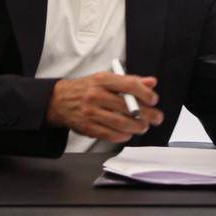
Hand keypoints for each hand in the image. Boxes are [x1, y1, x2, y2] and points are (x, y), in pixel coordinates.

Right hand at [45, 72, 163, 142]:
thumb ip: (130, 80)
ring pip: (120, 123)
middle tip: (156, 117)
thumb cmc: (87, 88)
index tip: (154, 100)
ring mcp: (91, 112)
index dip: (145, 94)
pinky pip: (110, 134)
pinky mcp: (87, 127)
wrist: (59, 100)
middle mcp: (96, 95)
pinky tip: (128, 133)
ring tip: (144, 126)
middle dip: (147, 114)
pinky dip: (123, 136)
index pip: (129, 85)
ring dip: (137, 127)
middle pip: (127, 107)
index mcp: (102, 80)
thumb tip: (151, 83)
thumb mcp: (106, 79)